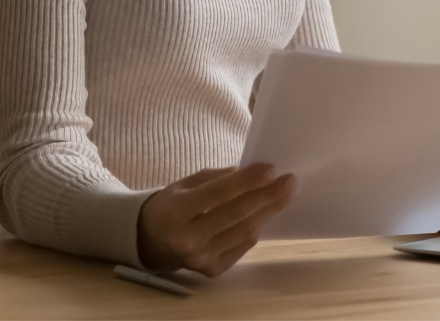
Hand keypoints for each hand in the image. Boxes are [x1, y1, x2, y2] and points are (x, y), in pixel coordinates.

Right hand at [136, 164, 296, 276]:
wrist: (149, 242)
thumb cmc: (170, 207)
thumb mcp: (184, 185)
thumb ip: (215, 178)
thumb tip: (251, 173)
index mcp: (176, 212)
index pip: (219, 193)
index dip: (248, 181)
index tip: (272, 169)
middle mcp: (187, 239)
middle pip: (237, 214)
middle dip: (268, 196)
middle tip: (290, 181)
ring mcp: (200, 259)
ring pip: (245, 232)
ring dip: (269, 211)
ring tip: (286, 194)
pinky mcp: (211, 271)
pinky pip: (242, 246)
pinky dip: (256, 227)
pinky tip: (266, 213)